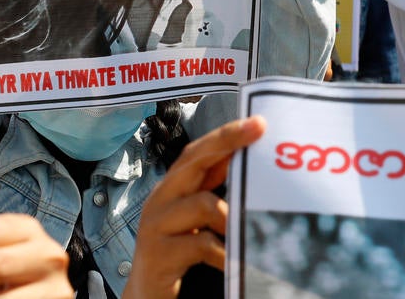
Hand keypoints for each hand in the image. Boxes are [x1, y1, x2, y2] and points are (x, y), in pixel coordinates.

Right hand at [122, 116, 265, 298]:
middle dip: (229, 143)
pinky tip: (233, 261)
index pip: (199, 151)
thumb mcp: (195, 218)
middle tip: (260, 133)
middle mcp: (161, 199)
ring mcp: (156, 225)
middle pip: (194, 160)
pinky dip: (224, 253)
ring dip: (233, 219)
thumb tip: (248, 163)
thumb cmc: (177, 254)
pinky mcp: (158, 254)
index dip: (227, 134)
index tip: (258, 122)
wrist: (145, 296)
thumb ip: (212, 191)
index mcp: (172, 188)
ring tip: (252, 235)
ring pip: (204, 204)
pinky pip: (201, 244)